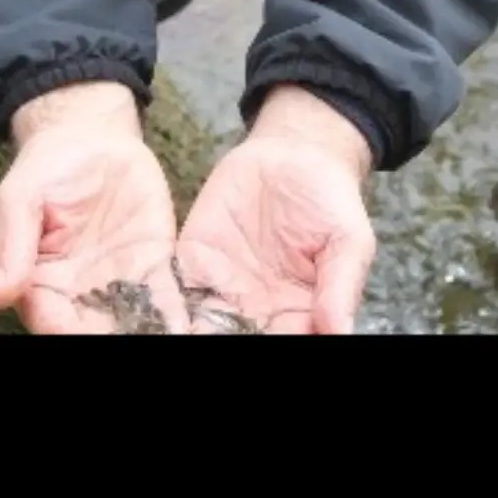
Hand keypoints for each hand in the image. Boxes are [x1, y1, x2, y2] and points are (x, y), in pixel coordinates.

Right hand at [0, 81, 187, 333]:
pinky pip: (167, 294)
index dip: (63, 329)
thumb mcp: (20, 198)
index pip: (50, 319)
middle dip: (112, 337)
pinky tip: (192, 324)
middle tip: (130, 338)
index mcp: (41, 283)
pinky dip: (180, 314)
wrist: (90, 138)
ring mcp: (121, 281)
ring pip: (133, 321)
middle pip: (95, 330)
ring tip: (172, 336)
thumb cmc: (46, 168)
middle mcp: (82, 293)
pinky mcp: (154, 263)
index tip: (74, 330)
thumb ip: (13, 246)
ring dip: (148, 332)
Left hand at [175, 86, 375, 333]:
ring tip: (174, 334)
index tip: (261, 339)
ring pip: (199, 324)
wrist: (294, 153)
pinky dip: (161, 306)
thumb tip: (340, 332)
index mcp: (297, 313)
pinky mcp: (194, 259)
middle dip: (217, 340)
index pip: (283, 341)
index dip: (272, 344)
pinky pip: (174, 287)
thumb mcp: (348, 240)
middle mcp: (256, 309)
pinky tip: (149, 316)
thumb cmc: (330, 199)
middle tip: (201, 338)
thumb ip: (341, 286)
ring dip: (185, 331)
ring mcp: (222, 286)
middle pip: (235, 339)